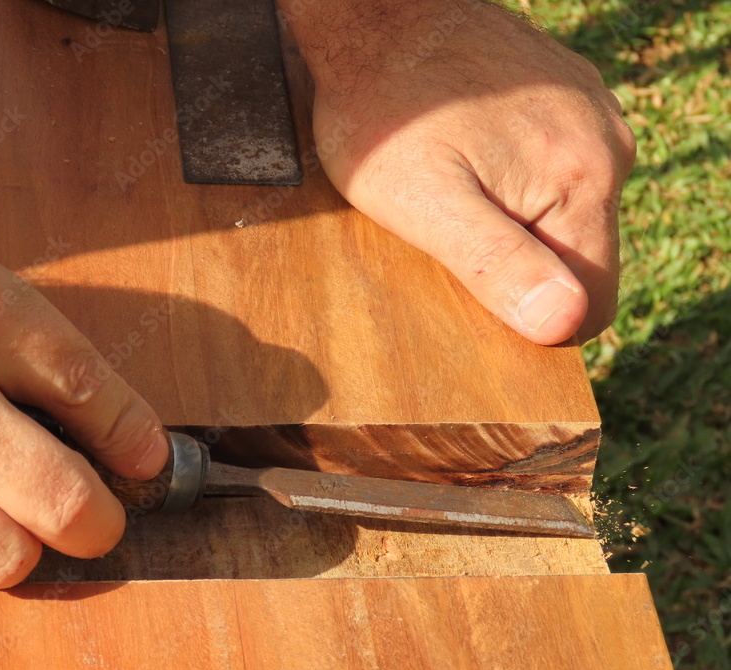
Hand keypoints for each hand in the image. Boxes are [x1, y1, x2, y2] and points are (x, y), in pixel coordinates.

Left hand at [282, 0, 635, 343]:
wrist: (378, 19)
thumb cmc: (387, 112)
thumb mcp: (425, 202)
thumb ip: (495, 264)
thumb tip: (564, 323)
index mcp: (585, 181)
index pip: (590, 307)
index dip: (533, 319)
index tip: (474, 290)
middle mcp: (608, 147)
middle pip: (580, 261)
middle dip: (519, 268)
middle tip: (452, 232)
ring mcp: (592, 116)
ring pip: (567, 218)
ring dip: (517, 227)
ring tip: (456, 191)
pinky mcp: (568, 99)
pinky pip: (557, 174)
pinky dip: (517, 186)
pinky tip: (470, 161)